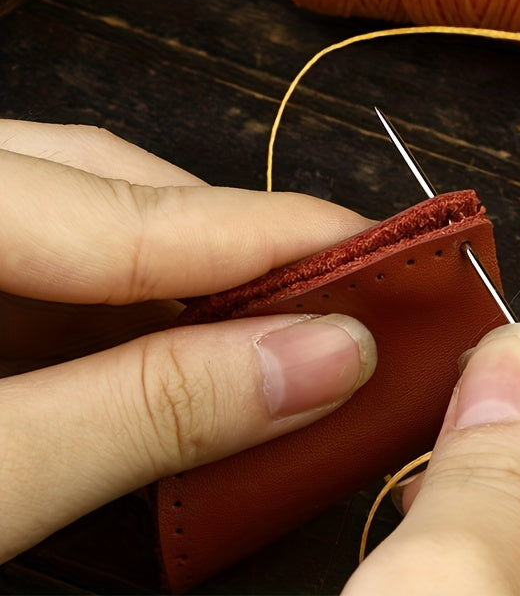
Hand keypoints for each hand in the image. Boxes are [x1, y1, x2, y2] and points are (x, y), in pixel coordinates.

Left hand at [0, 120, 376, 561]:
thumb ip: (151, 409)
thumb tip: (326, 359)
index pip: (128, 203)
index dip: (270, 232)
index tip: (381, 253)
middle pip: (113, 187)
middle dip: (237, 252)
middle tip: (343, 306)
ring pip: (93, 223)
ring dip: (193, 290)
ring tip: (283, 340)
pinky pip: (61, 265)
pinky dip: (135, 316)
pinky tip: (187, 359)